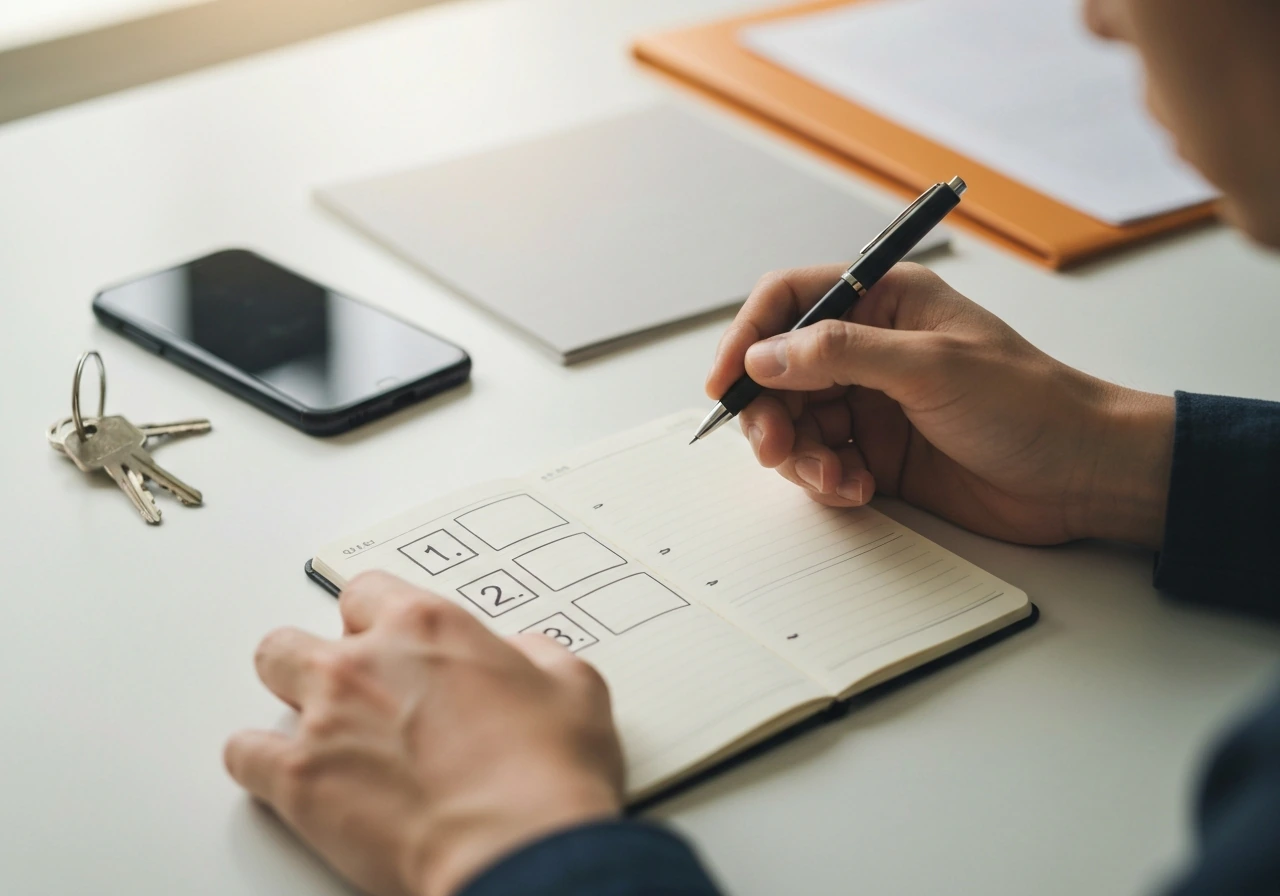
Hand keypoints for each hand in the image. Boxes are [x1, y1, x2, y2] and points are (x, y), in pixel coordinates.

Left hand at [225, 572, 623, 895]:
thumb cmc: (548, 774)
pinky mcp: (301, 780)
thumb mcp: (574, 687)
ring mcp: (326, 718)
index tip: (384, 637)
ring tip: (316, 728)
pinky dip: (258, 763)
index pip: (369, 591)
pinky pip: (245, 755)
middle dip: (319, 655)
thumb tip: (524, 656)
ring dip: (289, 698)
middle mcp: (366, 661)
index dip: (376, 618)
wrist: (520, 849)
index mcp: (428, 627)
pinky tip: (280, 774)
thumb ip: (536, 657)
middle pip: (304, 633)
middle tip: (348, 687)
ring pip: (270, 674)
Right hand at [706, 263, 1174, 547]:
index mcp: (885, 302)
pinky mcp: (877, 454)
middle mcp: (869, 349)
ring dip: (800, 455)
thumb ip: (841, 355)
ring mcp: (871, 403)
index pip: (790, 301)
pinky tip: (858, 490)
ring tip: (835, 478)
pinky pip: (822, 463)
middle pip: (779, 371)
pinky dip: (826, 481)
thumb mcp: (932, 368)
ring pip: (794, 423)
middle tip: (776, 450)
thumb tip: (764, 355)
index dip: (747, 337)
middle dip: (769, 413)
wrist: (1082, 476)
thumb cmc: (1029, 404)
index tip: (725, 383)